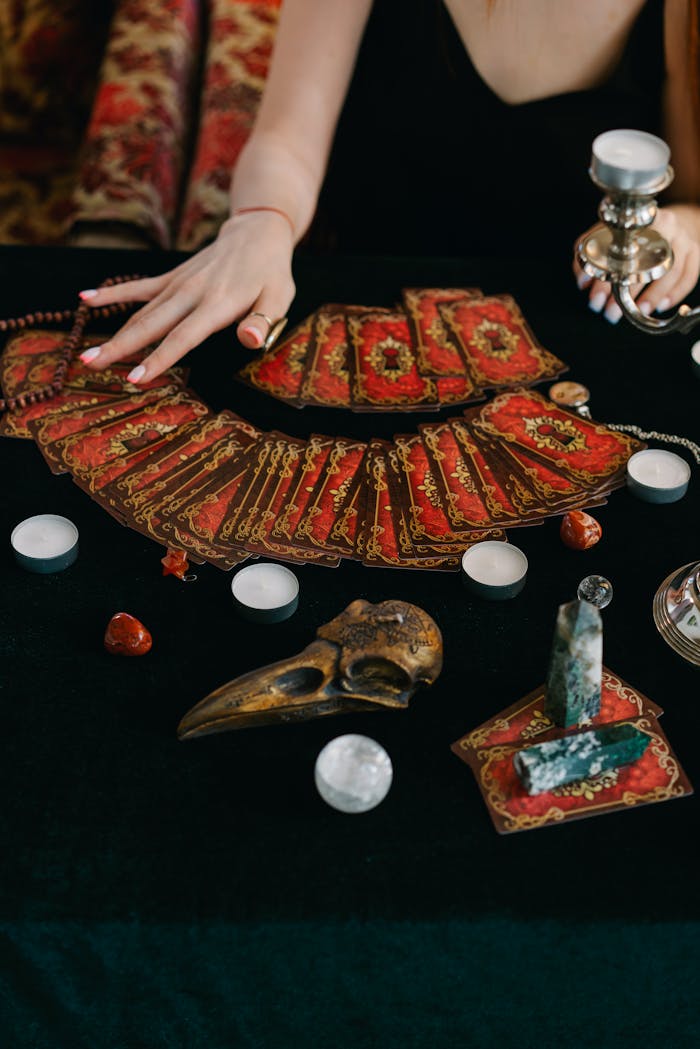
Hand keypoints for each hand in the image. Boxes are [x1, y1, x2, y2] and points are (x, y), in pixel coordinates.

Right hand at [77, 211, 295, 380]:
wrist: (256, 232)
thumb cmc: (271, 273)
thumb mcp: (279, 297)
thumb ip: (263, 321)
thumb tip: (249, 341)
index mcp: (217, 304)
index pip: (183, 337)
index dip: (159, 358)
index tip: (136, 377)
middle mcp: (191, 293)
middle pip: (150, 325)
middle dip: (120, 347)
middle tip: (91, 365)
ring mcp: (177, 283)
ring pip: (140, 312)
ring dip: (113, 333)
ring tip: (86, 354)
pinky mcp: (171, 277)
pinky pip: (138, 287)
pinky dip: (112, 293)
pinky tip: (85, 300)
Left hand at [572, 204, 699, 323]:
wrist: (669, 222)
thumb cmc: (634, 233)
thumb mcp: (607, 235)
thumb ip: (591, 255)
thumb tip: (582, 281)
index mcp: (641, 220)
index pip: (622, 250)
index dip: (607, 276)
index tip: (595, 297)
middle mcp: (667, 227)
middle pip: (647, 264)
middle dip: (627, 294)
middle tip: (611, 312)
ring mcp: (684, 240)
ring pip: (671, 272)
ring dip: (652, 297)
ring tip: (637, 313)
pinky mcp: (695, 252)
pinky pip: (689, 276)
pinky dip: (675, 294)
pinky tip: (660, 306)